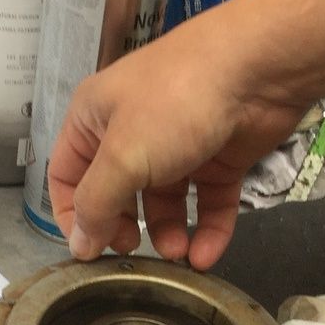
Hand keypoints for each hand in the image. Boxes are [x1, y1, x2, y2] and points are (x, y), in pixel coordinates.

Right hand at [47, 17, 308, 269]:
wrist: (258, 68)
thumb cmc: (175, 102)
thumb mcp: (122, 155)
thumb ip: (96, 204)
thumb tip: (79, 245)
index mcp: (94, 118)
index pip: (67, 175)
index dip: (73, 215)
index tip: (89, 250)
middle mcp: (132, 130)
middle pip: (117, 192)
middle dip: (124, 226)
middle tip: (134, 252)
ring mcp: (178, 143)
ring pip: (166, 201)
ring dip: (169, 232)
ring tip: (178, 254)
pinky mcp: (220, 157)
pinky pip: (208, 202)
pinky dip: (208, 230)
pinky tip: (206, 257)